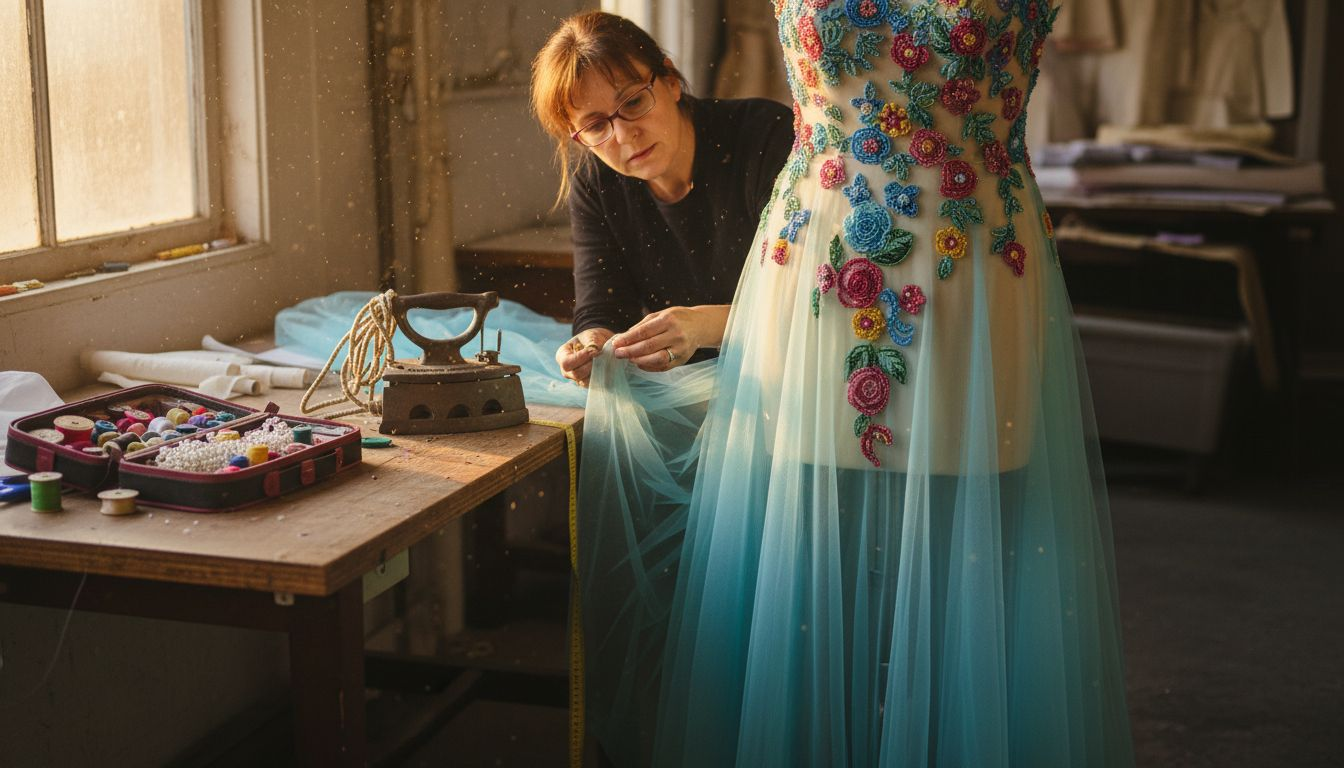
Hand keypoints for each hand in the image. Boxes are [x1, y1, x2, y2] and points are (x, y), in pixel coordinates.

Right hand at [555, 328, 613, 386]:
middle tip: (601, 355)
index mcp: (562, 355)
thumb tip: (595, 352)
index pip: (567, 362)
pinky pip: (593, 384)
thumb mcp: (590, 336)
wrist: (597, 343)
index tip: (594, 350)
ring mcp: (576, 378)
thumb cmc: (590, 338)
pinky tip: (604, 366)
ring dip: (596, 371)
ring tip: (603, 360)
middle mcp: (566, 370)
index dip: (581, 358)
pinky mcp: (586, 383)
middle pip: (576, 374)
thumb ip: (592, 344)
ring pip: (585, 381)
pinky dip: (600, 376)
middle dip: (591, 365)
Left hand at [609, 305, 728, 371]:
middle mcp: (676, 334)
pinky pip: (663, 367)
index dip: (628, 339)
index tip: (615, 344)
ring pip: (656, 359)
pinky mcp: (682, 360)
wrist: (701, 326)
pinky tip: (640, 363)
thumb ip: (642, 326)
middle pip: (649, 346)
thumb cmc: (677, 318)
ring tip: (629, 359)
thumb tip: (622, 337)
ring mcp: (681, 349)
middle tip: (618, 354)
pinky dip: (649, 367)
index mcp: (669, 320)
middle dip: (630, 351)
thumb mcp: (660, 315)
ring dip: (639, 361)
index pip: (644, 332)